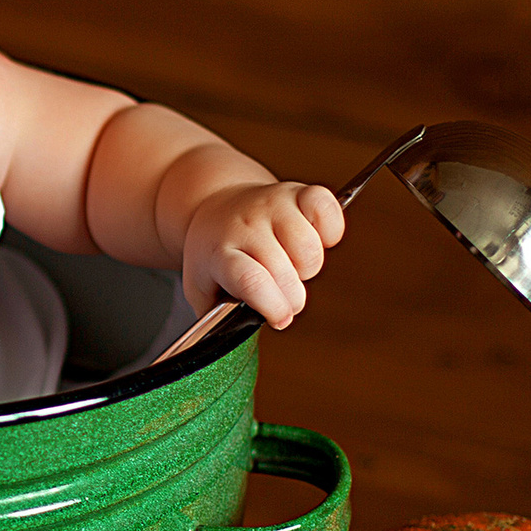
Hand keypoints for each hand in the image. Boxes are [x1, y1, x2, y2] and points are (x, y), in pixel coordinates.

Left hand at [179, 181, 344, 328]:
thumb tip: (235, 339)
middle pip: (285, 272)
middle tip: (280, 295)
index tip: (280, 319)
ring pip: (310, 249)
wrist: (216, 206)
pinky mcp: (297, 191)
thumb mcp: (201, 288)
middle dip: (291, 297)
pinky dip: (329, 230)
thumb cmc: (215, 255)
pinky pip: (326, 209)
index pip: (249, 279)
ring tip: (290, 264)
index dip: (272, 304)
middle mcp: (246, 226)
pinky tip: (312, 237)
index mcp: (220, 253)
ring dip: (308, 268)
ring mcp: (272, 205)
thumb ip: (215, 319)